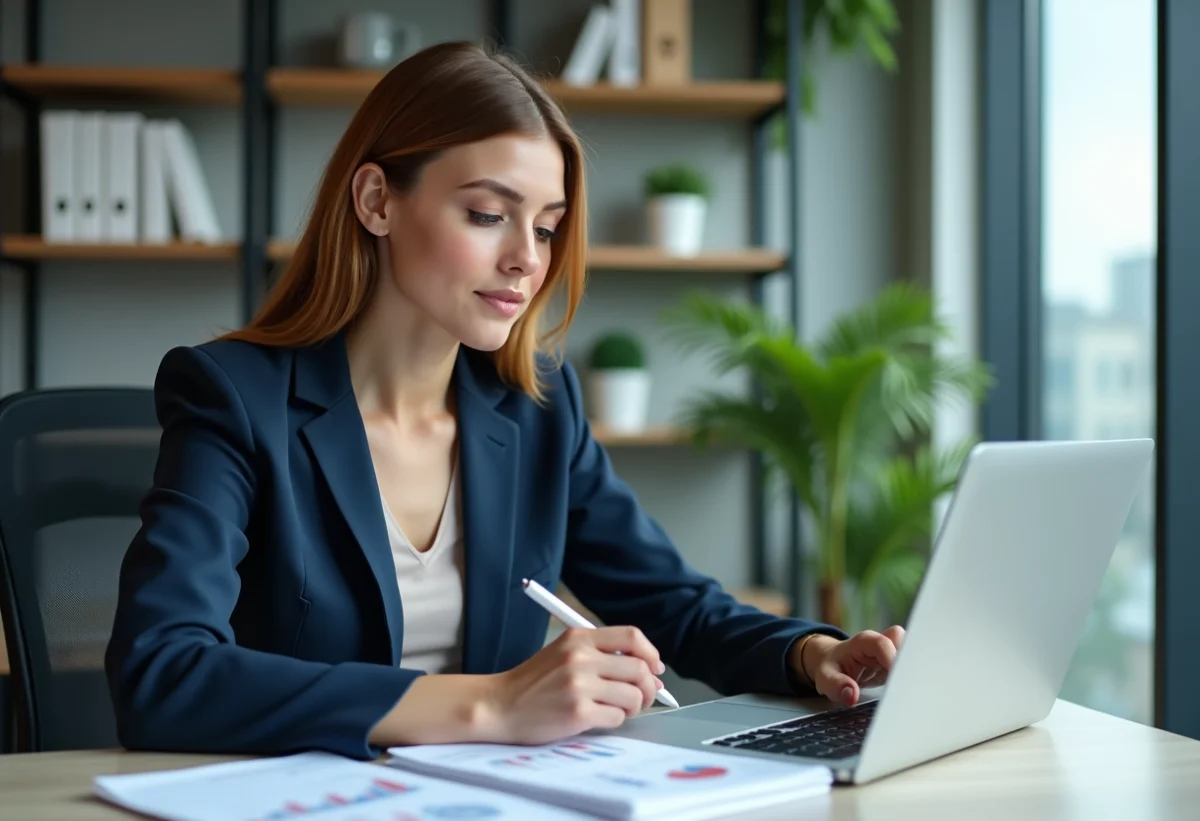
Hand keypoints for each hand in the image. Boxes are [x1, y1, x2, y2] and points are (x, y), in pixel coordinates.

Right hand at [488, 625, 666, 744]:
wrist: (499, 705)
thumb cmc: (534, 682)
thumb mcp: (564, 653)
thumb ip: (600, 654)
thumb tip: (648, 671)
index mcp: (579, 638)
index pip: (631, 636)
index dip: (651, 653)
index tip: (655, 668)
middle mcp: (580, 658)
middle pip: (640, 668)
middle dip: (648, 687)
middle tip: (641, 697)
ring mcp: (579, 685)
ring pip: (633, 695)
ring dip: (632, 707)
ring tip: (616, 709)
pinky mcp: (577, 713)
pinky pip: (617, 717)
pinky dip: (614, 720)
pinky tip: (597, 718)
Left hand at [793, 626, 905, 706]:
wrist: (832, 663)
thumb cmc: (830, 668)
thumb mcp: (825, 678)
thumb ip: (837, 685)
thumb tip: (852, 695)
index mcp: (863, 642)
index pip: (883, 644)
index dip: (892, 660)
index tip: (897, 681)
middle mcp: (880, 643)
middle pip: (904, 644)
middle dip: (908, 664)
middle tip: (905, 687)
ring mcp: (891, 653)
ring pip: (911, 655)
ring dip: (911, 672)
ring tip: (906, 691)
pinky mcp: (897, 665)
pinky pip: (910, 668)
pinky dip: (910, 679)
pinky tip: (906, 693)